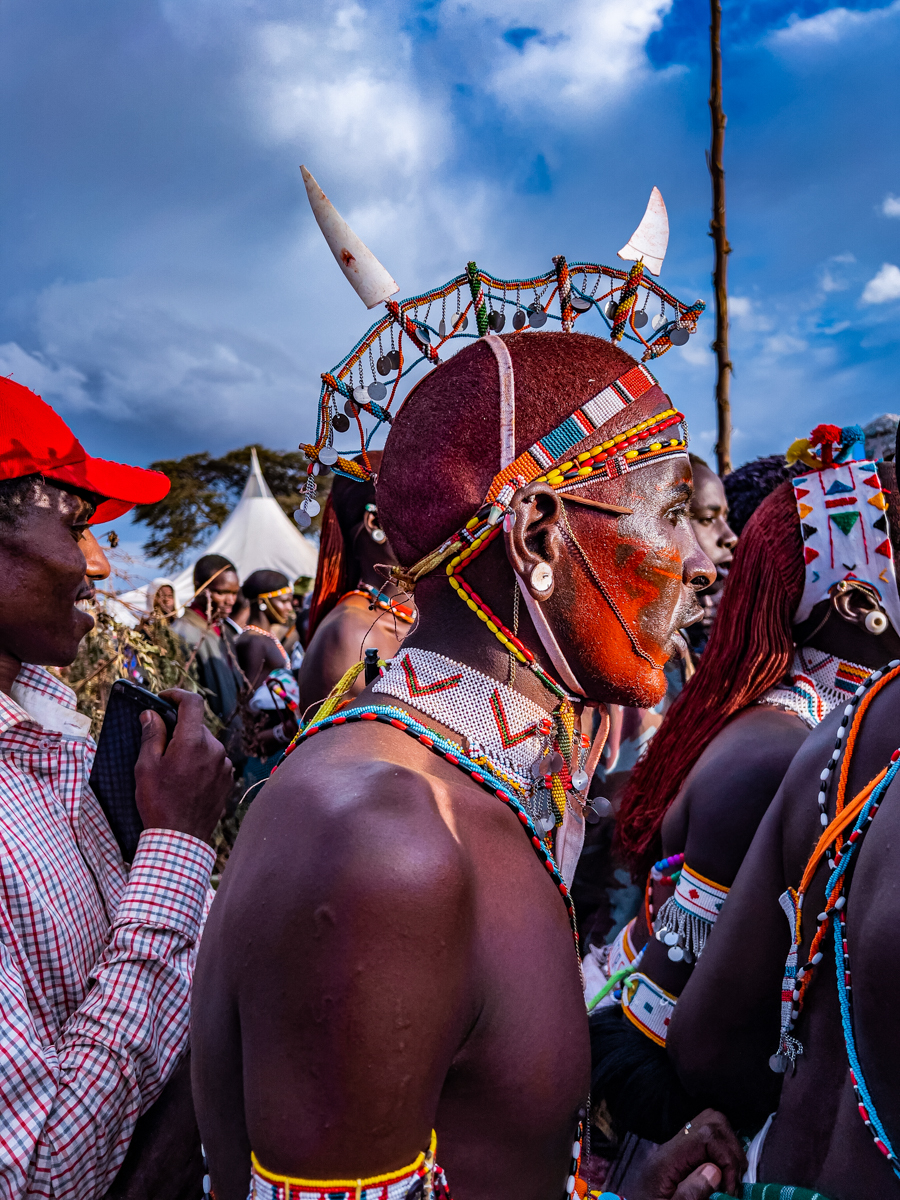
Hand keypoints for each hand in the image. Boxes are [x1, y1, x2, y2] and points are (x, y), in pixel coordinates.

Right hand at [135, 690, 232, 841]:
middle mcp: (215, 749)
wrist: (180, 839)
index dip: (177, 695)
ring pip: (205, 743)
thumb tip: (151, 713)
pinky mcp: (227, 778)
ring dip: (189, 746)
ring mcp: (224, 764)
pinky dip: (200, 761)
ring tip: (172, 769)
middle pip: (197, 725)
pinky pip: (213, 759)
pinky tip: (185, 779)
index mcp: (193, 742)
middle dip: (178, 728)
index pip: (193, 702)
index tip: (163, 699)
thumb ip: (152, 735)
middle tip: (159, 743)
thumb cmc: (159, 803)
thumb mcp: (146, 767)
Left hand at [633, 1109, 745, 1199]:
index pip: (705, 1134)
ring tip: (730, 1180)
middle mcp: (672, 1147)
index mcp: (667, 1158)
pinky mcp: (681, 1158)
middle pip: (710, 1120)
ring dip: (728, 1149)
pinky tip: (723, 1177)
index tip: (731, 1188)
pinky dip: (721, 1153)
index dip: (727, 1157)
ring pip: (710, 1125)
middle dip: (731, 1148)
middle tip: (733, 1183)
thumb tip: (715, 1171)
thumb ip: (688, 1194)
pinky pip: (705, 1141)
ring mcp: (676, 1149)